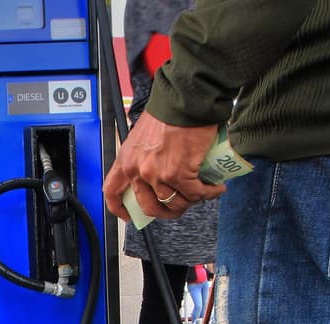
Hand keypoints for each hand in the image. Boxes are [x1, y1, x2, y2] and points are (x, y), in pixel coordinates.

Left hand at [103, 113, 226, 222]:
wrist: (185, 100)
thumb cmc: (168, 112)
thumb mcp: (142, 135)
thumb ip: (143, 156)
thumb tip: (155, 173)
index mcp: (126, 159)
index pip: (113, 191)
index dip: (119, 208)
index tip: (129, 216)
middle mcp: (138, 170)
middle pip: (150, 206)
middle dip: (167, 211)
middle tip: (180, 204)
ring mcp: (158, 175)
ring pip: (176, 203)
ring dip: (192, 201)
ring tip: (203, 191)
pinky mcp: (179, 174)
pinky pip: (195, 194)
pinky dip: (208, 193)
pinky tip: (216, 188)